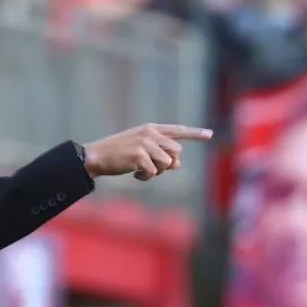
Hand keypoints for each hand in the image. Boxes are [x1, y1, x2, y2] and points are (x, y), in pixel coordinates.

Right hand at [82, 123, 212, 180]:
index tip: (209, 134)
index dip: (195, 133)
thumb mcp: (141, 150)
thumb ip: (160, 153)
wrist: (97, 156)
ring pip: (167, 163)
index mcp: (151, 129)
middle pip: (176, 152)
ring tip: (141, 171)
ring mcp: (146, 143)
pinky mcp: (140, 155)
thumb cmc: (118, 154)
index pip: (178, 131)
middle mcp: (151, 133)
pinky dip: (145, 178)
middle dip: (167, 164)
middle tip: (151, 168)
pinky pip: (154, 172)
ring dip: (156, 172)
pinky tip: (135, 175)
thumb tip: (178, 164)